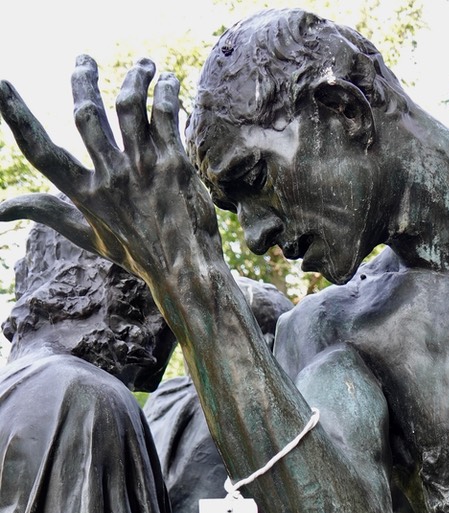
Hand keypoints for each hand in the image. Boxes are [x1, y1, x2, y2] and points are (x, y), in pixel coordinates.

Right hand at [0, 56, 218, 285]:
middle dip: (81, 78)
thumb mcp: (86, 236)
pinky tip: (166, 81)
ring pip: (128, 103)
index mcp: (85, 194)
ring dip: (133, 76)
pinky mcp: (174, 163)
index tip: (1, 85)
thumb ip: (46, 212)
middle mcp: (111, 177)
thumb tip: (0, 211)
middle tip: (84, 60)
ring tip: (142, 65)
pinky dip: (164, 90)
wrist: (187, 273)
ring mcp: (143, 168)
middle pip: (86, 113)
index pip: (41, 152)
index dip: (17, 117)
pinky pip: (165, 113)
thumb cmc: (136, 254)